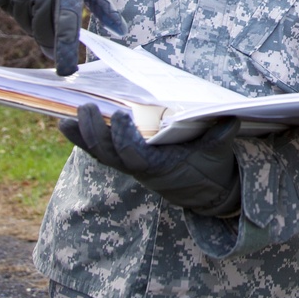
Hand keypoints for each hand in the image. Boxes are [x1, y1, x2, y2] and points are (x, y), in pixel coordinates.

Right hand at [0, 0, 126, 75]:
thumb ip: (104, 7)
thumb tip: (121, 32)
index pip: (67, 25)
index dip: (67, 50)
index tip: (67, 72)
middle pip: (46, 33)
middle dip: (54, 41)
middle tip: (62, 39)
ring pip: (30, 27)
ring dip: (39, 25)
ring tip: (46, 0)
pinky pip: (14, 16)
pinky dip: (24, 15)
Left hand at [60, 104, 241, 216]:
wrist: (206, 191)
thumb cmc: (211, 168)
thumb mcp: (219, 152)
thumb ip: (221, 136)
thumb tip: (231, 117)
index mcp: (158, 167)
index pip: (133, 155)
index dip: (124, 137)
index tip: (121, 115)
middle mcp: (138, 168)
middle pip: (107, 154)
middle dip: (94, 132)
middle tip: (86, 107)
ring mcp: (129, 165)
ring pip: (99, 152)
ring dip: (83, 134)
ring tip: (69, 114)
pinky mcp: (125, 159)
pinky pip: (99, 150)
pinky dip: (82, 138)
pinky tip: (67, 124)